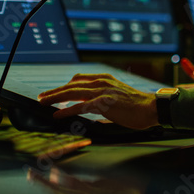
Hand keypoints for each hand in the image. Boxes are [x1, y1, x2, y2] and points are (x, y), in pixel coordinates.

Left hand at [37, 73, 158, 129]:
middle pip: (71, 85)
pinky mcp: (104, 104)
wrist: (151, 108)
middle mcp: (101, 82)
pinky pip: (81, 107)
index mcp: (104, 79)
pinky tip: (58, 114)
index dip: (64, 85)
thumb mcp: (117, 96)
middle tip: (42, 96)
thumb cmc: (137, 106)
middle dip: (54, 91)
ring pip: (72, 93)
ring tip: (44, 102)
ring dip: (55, 97)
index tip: (54, 91)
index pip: (78, 79)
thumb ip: (102, 99)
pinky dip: (67, 110)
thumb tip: (88, 108)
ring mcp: (102, 92)